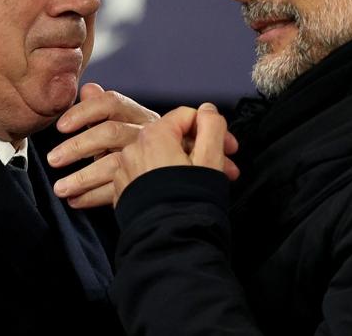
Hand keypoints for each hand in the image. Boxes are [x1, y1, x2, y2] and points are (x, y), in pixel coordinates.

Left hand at [50, 84, 158, 208]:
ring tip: (60, 188)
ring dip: (82, 178)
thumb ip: (105, 110)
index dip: (84, 112)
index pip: (111, 103)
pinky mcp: (148, 184)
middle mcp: (147, 133)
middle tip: (53, 159)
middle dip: (77, 147)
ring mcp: (150, 158)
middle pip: (111, 133)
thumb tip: (87, 88)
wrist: (182, 175)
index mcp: (140, 115)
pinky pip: (118, 190)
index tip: (61, 127)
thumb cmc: (151, 147)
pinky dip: (94, 197)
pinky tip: (76, 201)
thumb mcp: (129, 126)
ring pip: (114, 164)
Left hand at [112, 103, 238, 206]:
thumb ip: (212, 126)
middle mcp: (134, 148)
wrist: (169, 241)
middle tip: (222, 168)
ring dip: (183, 166)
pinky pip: (146, 174)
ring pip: (160, 156)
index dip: (212, 130)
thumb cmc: (190, 201)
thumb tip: (207, 110)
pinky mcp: (122, 190)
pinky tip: (179, 193)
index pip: (188, 116)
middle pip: (173, 137)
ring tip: (202, 184)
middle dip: (200, 151)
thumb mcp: (211, 158)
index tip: (229, 149)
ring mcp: (125, 170)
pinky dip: (163, 179)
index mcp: (155, 135)